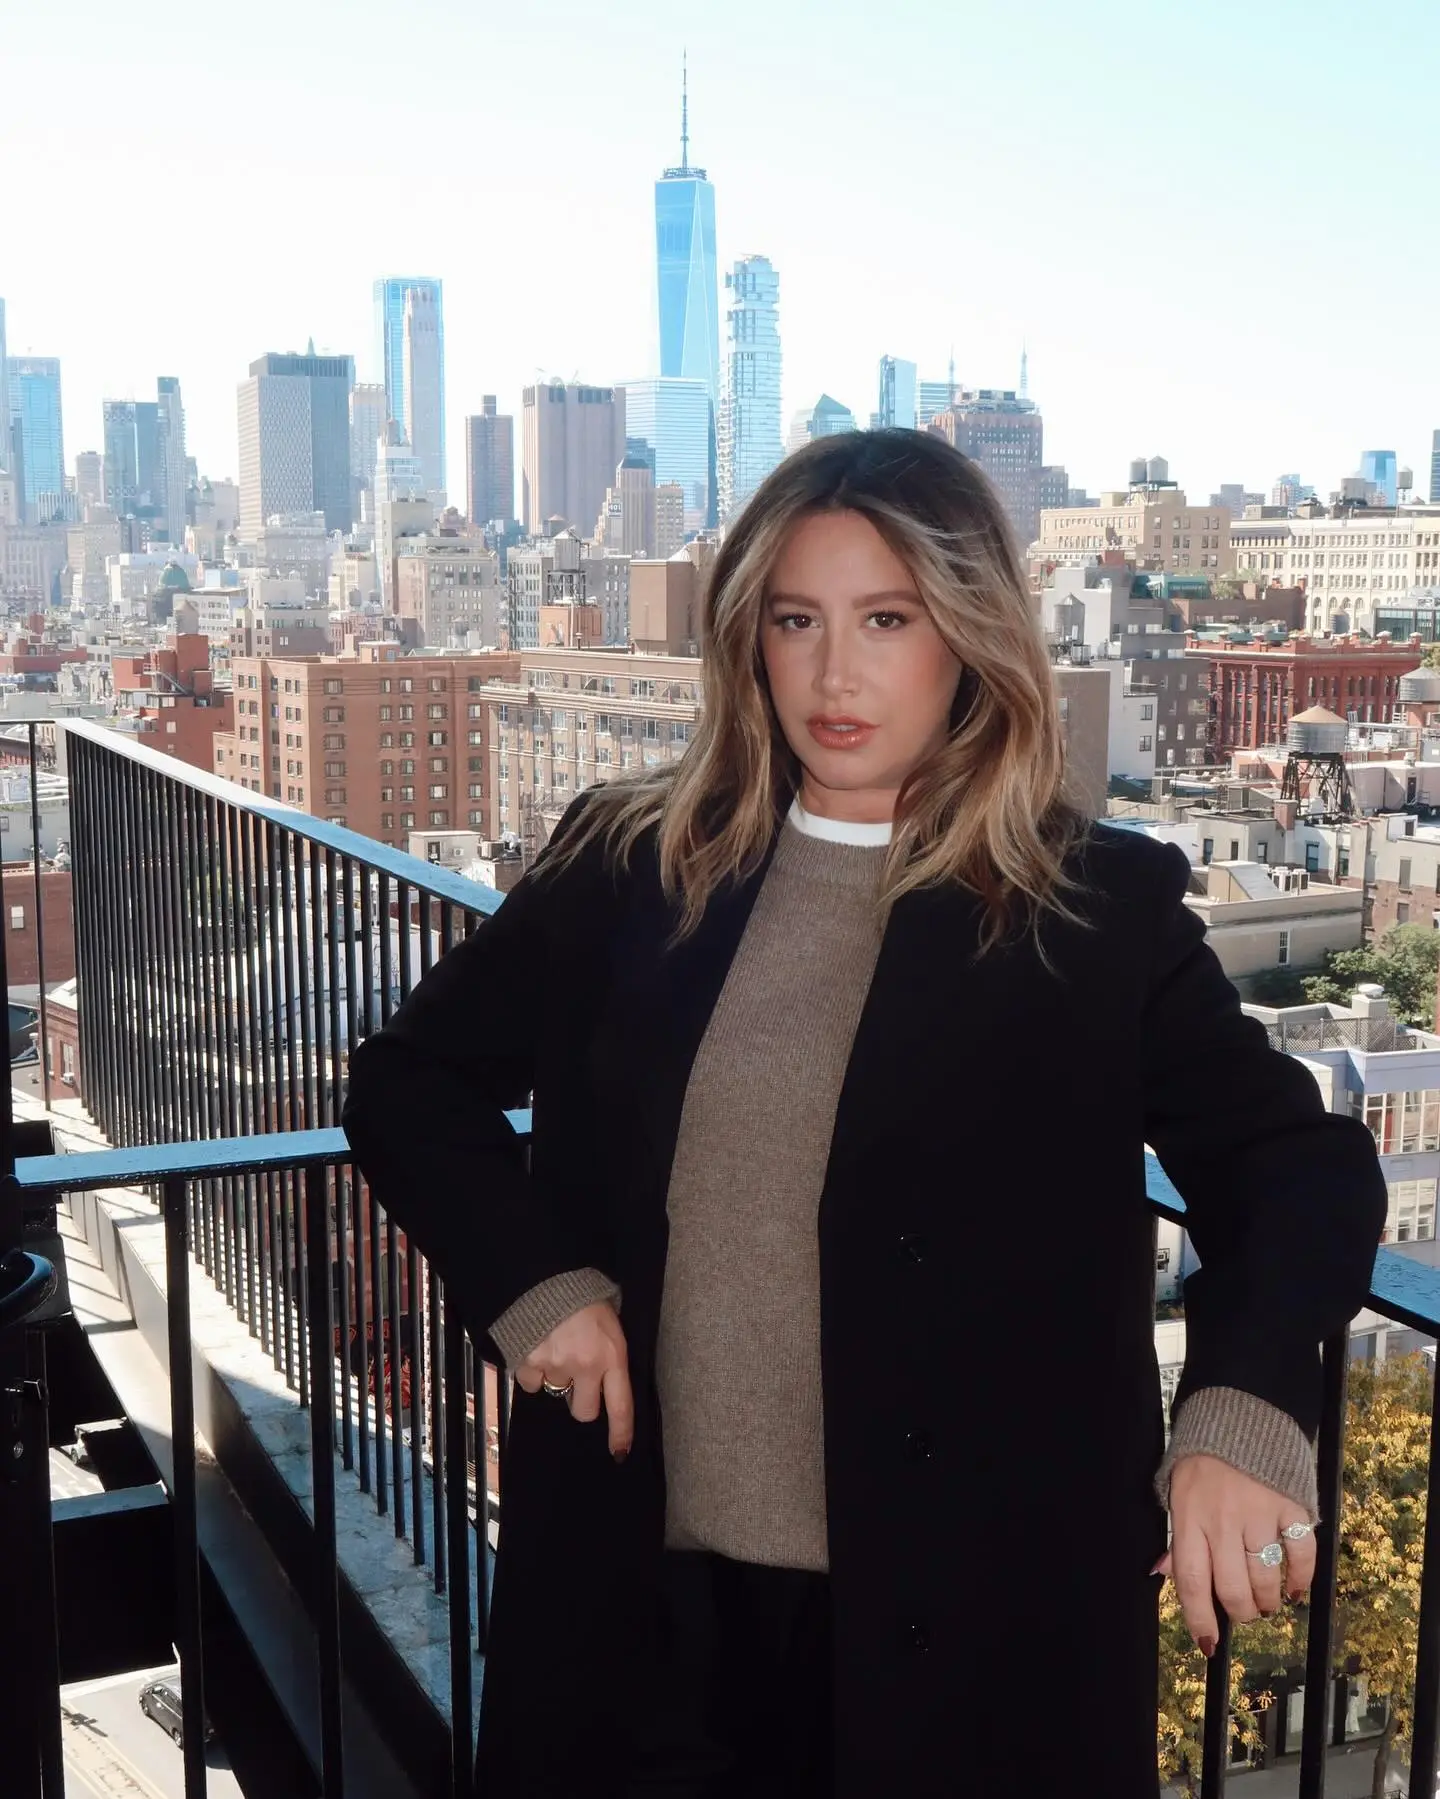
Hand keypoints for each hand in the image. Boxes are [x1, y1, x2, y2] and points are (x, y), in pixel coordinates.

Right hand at [512, 1302, 633, 1459]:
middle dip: (580, 1399)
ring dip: (555, 1377)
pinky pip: (531, 1382)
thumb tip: (604, 1375)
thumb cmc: (584, 1293)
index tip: (619, 1453)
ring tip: (555, 1345)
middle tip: (577, 1376)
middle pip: (584, 1411)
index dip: (620, 1433)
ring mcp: (556, 1367)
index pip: (621, 1407)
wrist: (546, 1275)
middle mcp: (586, 1367)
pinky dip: (532, 1369)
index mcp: (612, 1355)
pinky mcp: (528, 1363)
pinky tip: (535, 1345)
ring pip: (555, 1393)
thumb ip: (609, 1352)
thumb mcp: (610, 1319)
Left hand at [1157, 1454, 1315, 1654]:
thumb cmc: (1203, 1455)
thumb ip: (1176, 1534)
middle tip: (1245, 1612)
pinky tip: (1295, 1588)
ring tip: (1267, 1602)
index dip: (1200, 1619)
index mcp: (1189, 1516)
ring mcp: (1260, 1513)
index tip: (1209, 1644)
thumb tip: (1163, 1574)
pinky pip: (1302, 1555)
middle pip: (1234, 1589)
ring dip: (1268, 1601)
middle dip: (1241, 1613)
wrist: (1241, 1408)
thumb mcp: (1176, 1489)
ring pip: (1266, 1579)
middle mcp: (1223, 1519)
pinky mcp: (1292, 1505)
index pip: (1192, 1582)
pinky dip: (1301, 1579)